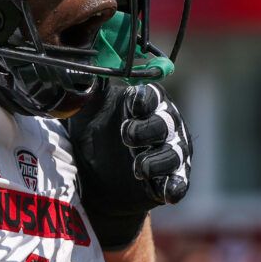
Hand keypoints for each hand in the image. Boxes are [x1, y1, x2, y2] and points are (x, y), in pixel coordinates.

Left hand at [70, 82, 190, 249]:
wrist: (95, 177)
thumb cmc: (95, 135)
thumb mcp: (87, 112)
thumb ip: (88, 91)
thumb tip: (80, 69)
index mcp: (146, 103)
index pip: (153, 95)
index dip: (144, 100)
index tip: (131, 106)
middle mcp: (165, 125)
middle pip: (165, 122)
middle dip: (147, 130)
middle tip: (126, 137)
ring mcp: (172, 152)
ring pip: (175, 153)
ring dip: (157, 161)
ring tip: (138, 169)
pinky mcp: (171, 179)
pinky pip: (179, 182)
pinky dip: (174, 187)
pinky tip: (166, 192)